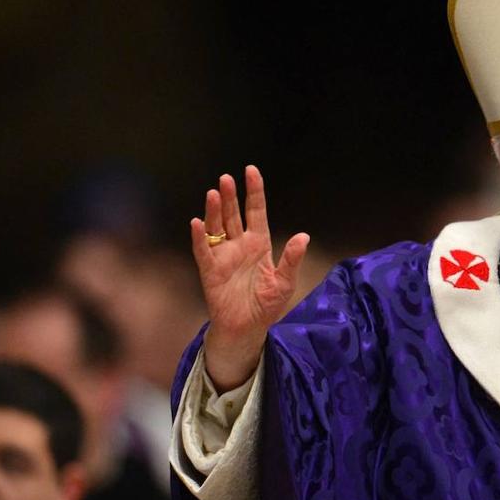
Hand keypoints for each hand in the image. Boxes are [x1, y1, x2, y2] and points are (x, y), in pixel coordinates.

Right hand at [190, 165, 309, 390]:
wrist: (247, 329)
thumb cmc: (266, 305)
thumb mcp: (284, 282)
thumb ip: (291, 259)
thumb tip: (303, 236)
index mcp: (259, 243)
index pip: (256, 211)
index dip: (254, 192)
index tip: (251, 170)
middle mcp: (239, 245)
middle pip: (233, 215)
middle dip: (231, 196)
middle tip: (227, 178)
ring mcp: (223, 256)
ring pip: (217, 227)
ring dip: (214, 211)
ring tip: (215, 192)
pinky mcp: (210, 271)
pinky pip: (203, 251)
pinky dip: (199, 237)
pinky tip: (196, 222)